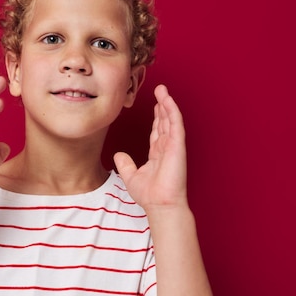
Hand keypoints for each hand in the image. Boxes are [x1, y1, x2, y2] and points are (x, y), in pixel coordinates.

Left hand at [113, 84, 187, 210]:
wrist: (160, 205)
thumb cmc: (150, 195)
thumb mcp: (131, 176)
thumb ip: (125, 164)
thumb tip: (117, 154)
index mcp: (157, 153)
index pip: (157, 130)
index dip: (156, 117)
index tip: (155, 104)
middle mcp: (166, 148)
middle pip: (164, 121)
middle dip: (162, 105)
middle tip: (160, 90)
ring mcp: (173, 146)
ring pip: (170, 120)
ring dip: (167, 103)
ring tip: (163, 89)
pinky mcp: (177, 146)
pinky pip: (175, 125)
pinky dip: (172, 111)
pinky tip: (167, 100)